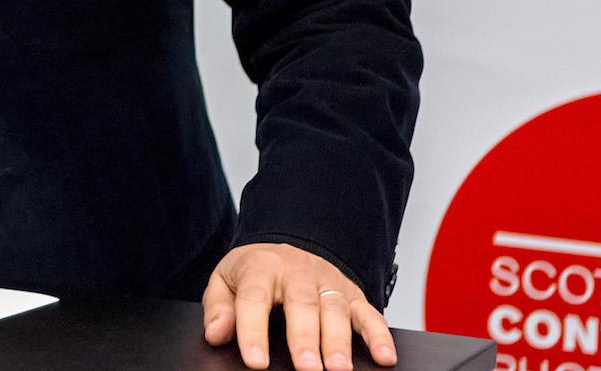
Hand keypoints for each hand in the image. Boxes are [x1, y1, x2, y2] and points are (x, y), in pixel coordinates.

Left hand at [202, 243, 396, 370]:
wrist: (286, 243)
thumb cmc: (255, 270)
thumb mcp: (226, 280)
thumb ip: (219, 307)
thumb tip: (216, 334)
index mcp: (261, 267)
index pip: (254, 299)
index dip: (253, 331)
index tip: (256, 361)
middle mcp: (298, 272)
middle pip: (302, 304)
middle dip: (305, 338)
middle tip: (307, 368)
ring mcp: (328, 282)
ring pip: (335, 308)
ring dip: (339, 340)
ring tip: (338, 369)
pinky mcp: (353, 294)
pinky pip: (369, 313)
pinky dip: (379, 335)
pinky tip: (384, 357)